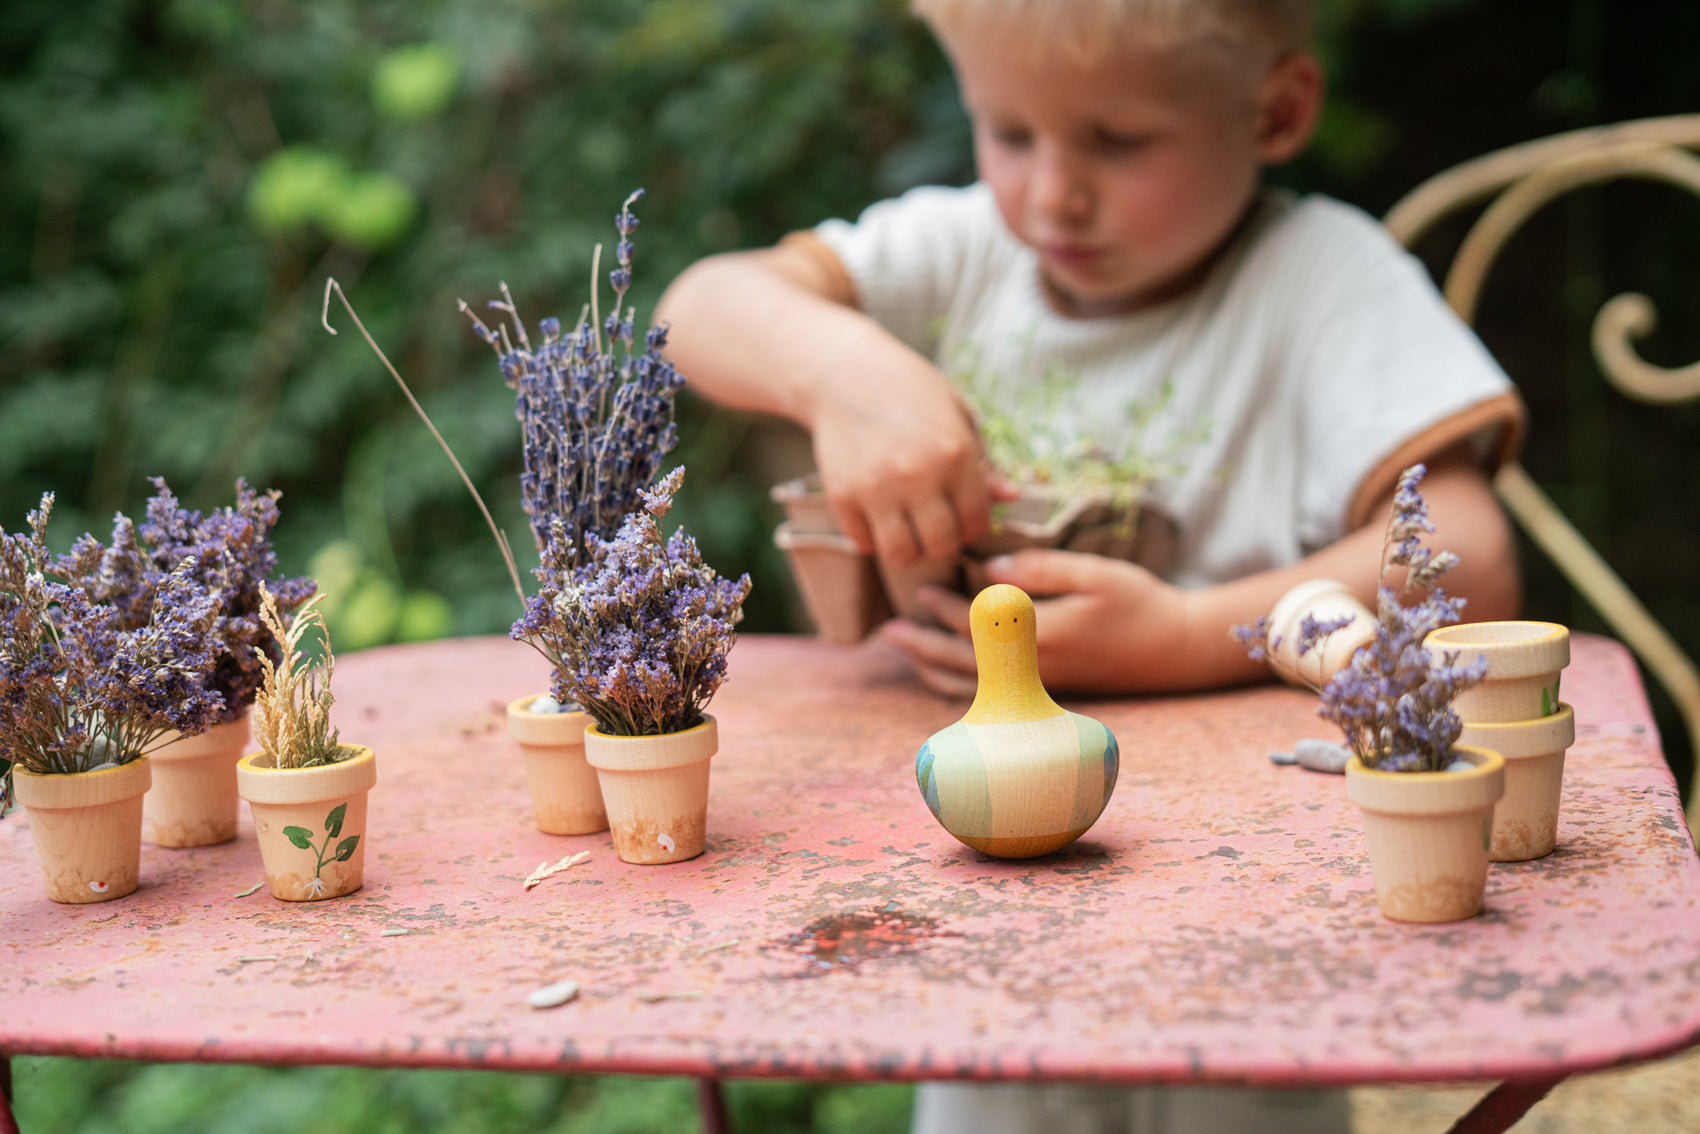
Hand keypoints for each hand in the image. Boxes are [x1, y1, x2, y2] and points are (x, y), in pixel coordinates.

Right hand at [808, 349, 995, 565]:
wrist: (846, 372)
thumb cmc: (911, 392)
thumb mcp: (957, 416)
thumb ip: (983, 463)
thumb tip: (1012, 497)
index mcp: (955, 454)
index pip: (976, 522)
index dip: (972, 527)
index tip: (961, 517)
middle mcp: (918, 475)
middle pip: (940, 545)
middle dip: (942, 542)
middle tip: (934, 525)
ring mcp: (876, 487)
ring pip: (901, 554)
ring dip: (908, 547)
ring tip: (906, 527)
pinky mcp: (842, 494)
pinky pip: (863, 542)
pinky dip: (872, 536)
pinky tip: (876, 514)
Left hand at [879, 549, 1199, 695]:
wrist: (1175, 650)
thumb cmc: (1139, 604)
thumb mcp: (1096, 573)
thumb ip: (1041, 568)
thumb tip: (989, 566)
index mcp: (1043, 637)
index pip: (977, 623)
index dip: (944, 605)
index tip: (922, 586)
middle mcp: (1034, 671)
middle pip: (962, 661)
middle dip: (922, 644)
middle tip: (887, 630)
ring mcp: (1038, 688)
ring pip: (971, 686)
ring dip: (932, 667)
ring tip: (903, 650)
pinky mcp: (1044, 694)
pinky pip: (988, 696)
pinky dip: (958, 684)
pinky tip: (941, 668)